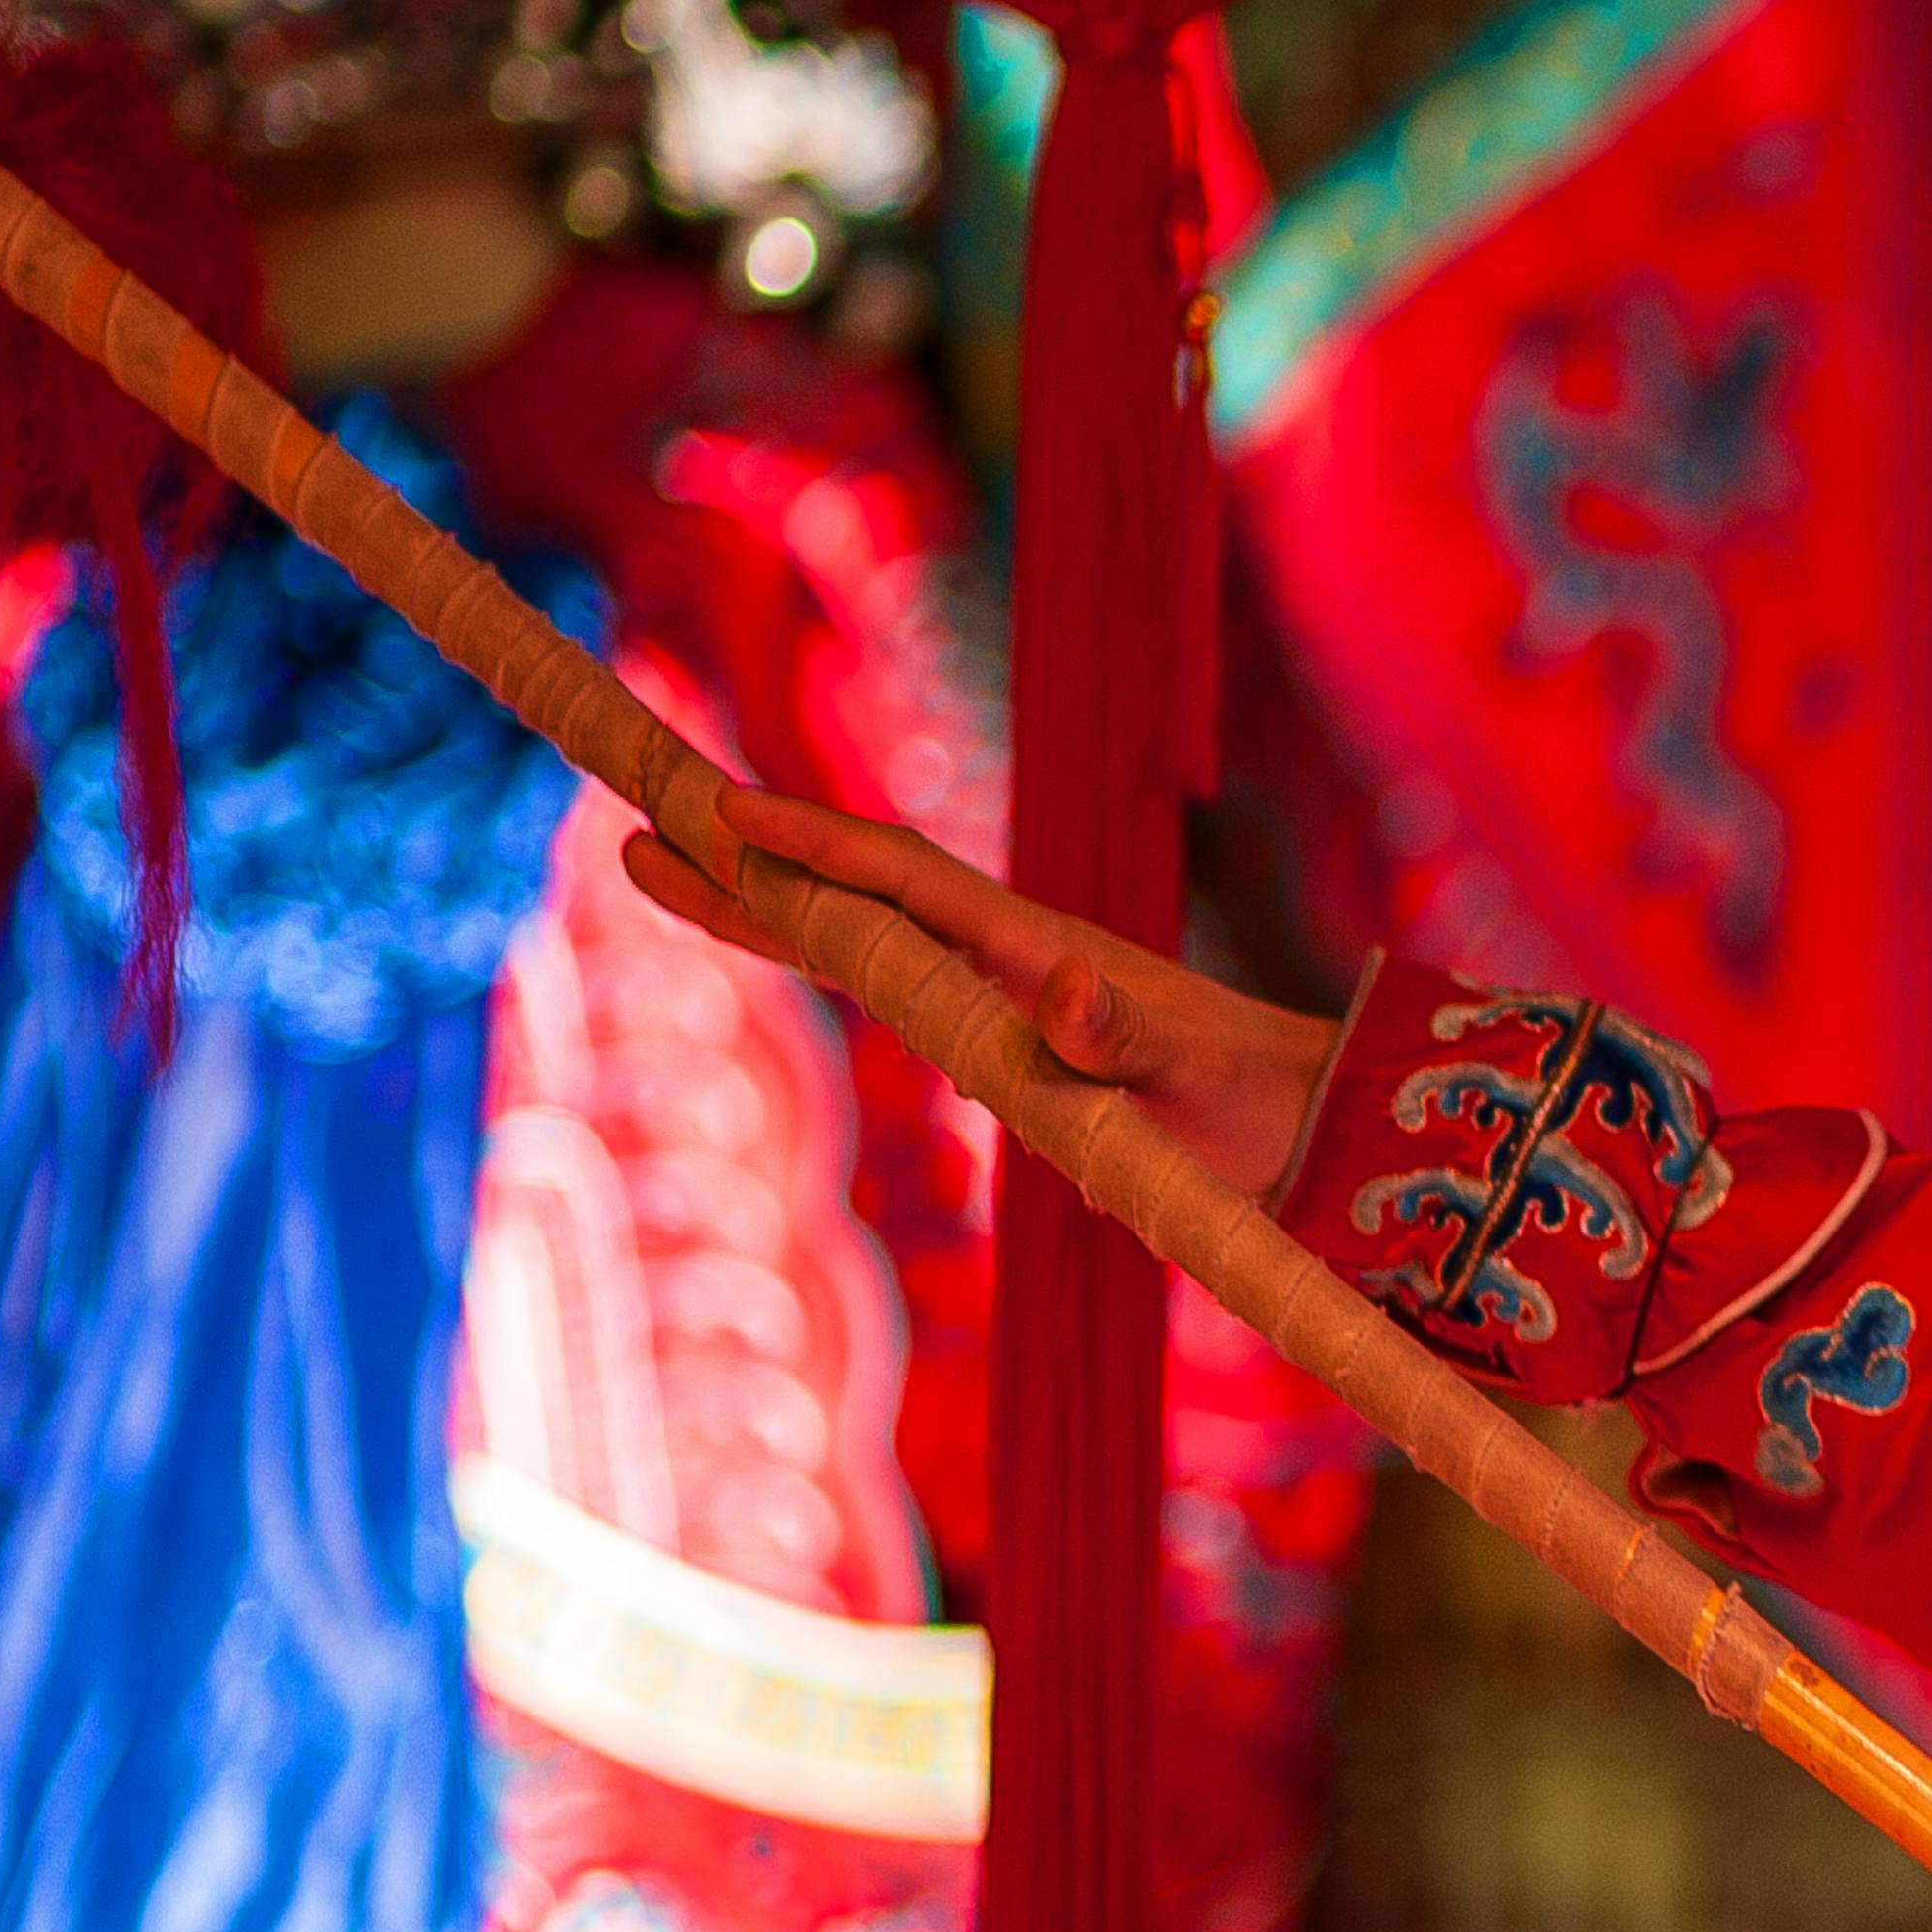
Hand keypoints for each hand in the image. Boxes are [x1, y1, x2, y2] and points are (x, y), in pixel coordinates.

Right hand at [621, 785, 1337, 1200]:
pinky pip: (883, 986)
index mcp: (1036, 948)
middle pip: (848, 894)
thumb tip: (1062, 988)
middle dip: (744, 862)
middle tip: (634, 826)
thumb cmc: (1247, 1099)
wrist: (1298, 1120)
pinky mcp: (997, 1036)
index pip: (903, 882)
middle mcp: (1002, 953)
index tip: (725, 811)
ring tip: (655, 865)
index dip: (814, 848)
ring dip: (755, 902)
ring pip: (848, 934)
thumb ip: (1121, 1035)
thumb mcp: (1189, 1074)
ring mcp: (993, 991)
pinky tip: (761, 933)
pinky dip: (813, 954)